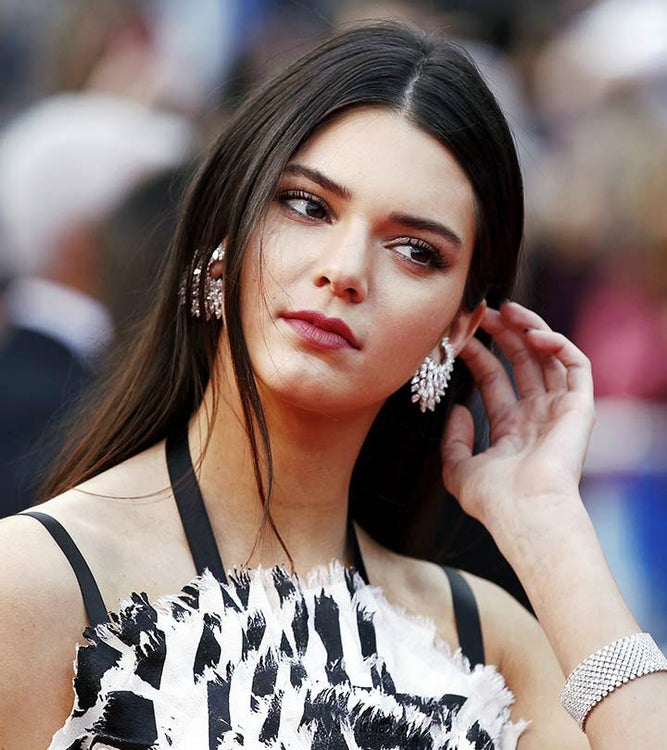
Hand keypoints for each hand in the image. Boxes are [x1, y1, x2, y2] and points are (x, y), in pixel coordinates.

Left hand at [441, 301, 594, 546]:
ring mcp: (559, 410)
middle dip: (502, 334)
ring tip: (508, 309)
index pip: (494, 380)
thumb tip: (458, 410)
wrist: (525, 513)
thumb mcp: (458, 469)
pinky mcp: (580, 407)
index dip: (478, 355)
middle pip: (520, 362)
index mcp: (511, 428)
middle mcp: (536, 415)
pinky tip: (534, 334)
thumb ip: (453, 440)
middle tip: (483, 311)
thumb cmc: (494, 499)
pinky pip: (576, 367)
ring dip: (530, 330)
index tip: (460, 337)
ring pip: (549, 357)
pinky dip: (558, 345)